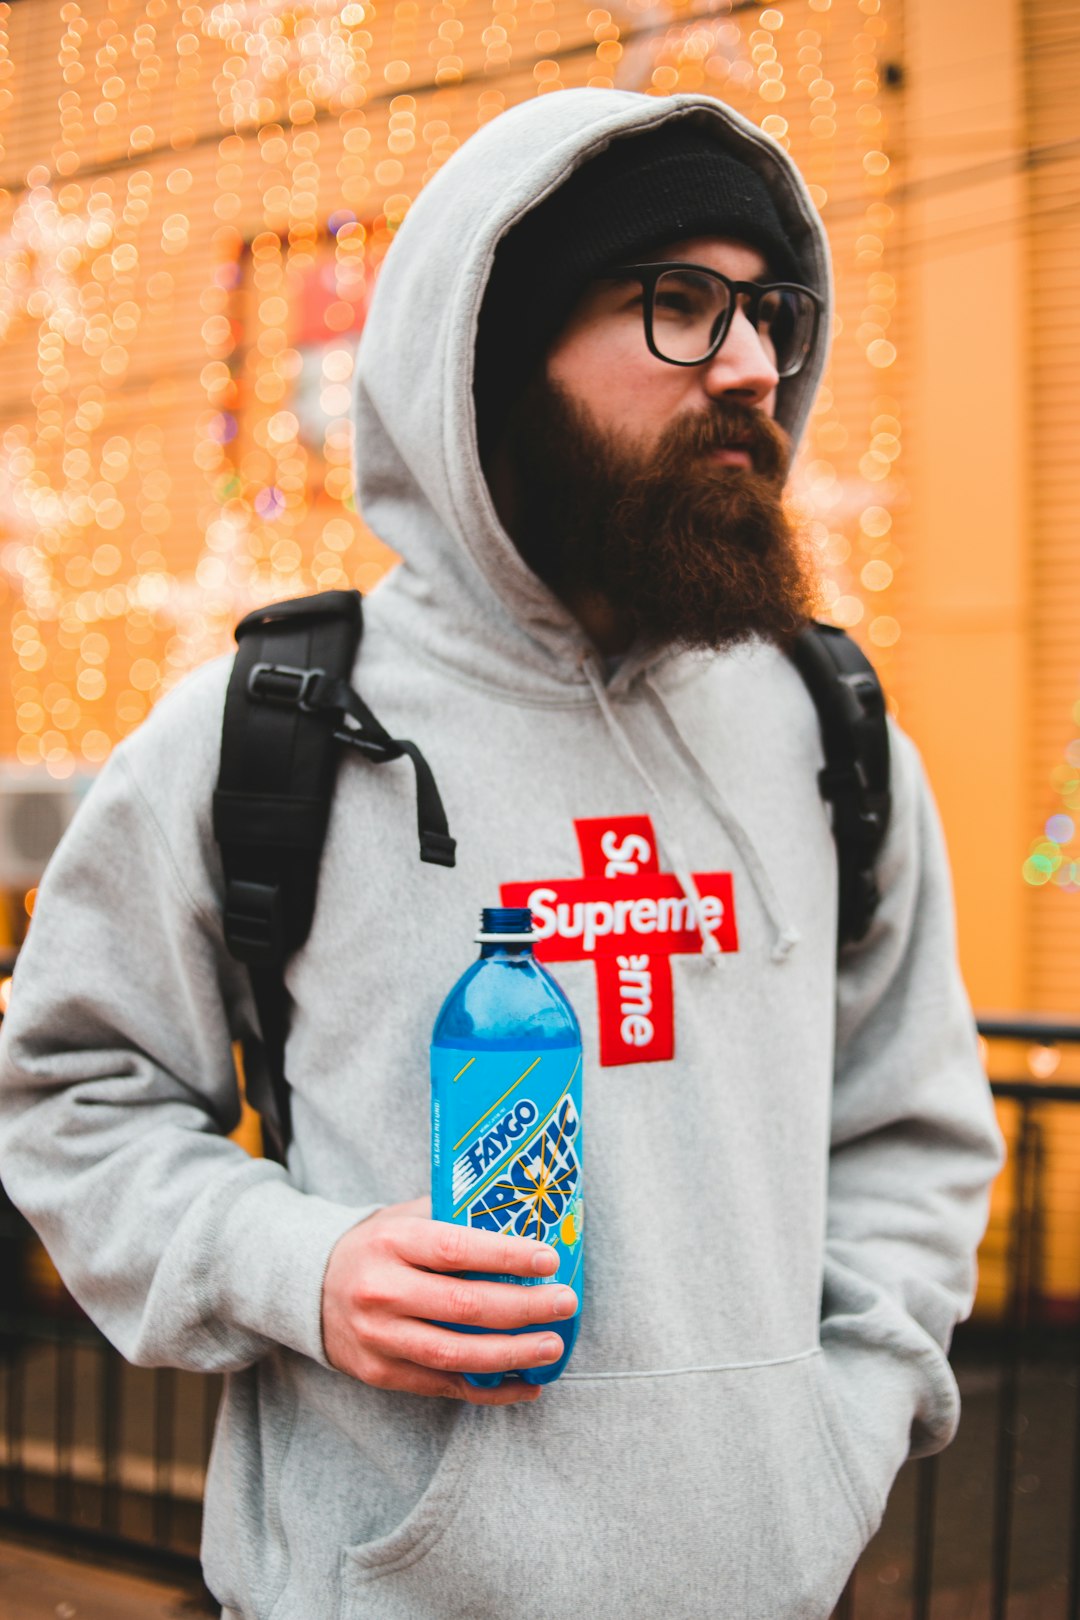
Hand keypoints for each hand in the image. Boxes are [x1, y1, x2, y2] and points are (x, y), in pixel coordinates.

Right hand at [321, 1196, 577, 1404]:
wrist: (310, 1287)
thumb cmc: (378, 1246)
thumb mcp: (404, 1217)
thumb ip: (453, 1217)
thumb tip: (523, 1216)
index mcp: (392, 1242)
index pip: (456, 1249)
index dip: (506, 1256)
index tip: (549, 1260)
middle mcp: (381, 1290)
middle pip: (462, 1306)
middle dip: (523, 1308)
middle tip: (565, 1303)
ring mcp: (379, 1337)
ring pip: (454, 1355)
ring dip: (511, 1354)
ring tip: (552, 1347)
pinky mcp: (380, 1372)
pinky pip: (443, 1386)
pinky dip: (489, 1390)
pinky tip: (525, 1383)